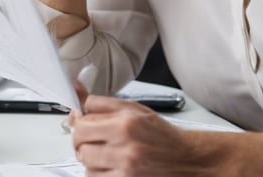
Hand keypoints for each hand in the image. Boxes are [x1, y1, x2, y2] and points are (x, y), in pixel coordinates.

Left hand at [71, 95, 203, 175]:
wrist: (186, 159)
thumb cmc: (160, 135)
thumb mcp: (133, 109)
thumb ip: (102, 104)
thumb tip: (77, 93)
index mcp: (126, 123)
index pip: (83, 120)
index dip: (78, 120)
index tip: (81, 121)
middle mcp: (125, 146)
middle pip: (79, 141)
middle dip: (81, 138)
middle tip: (90, 137)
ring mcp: (125, 168)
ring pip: (84, 161)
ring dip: (88, 156)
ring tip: (102, 152)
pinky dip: (96, 171)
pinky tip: (107, 165)